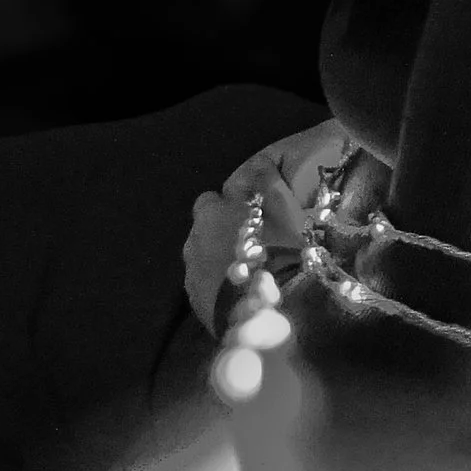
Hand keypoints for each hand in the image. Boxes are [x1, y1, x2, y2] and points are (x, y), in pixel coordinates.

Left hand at [183, 120, 358, 334]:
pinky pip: (208, 286)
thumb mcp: (279, 205)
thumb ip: (265, 180)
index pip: (210, 199)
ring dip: (222, 260)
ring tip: (252, 269)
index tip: (251, 212)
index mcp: (210, 214)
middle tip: (255, 240)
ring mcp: (191, 276)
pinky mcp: (196, 305)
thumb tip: (259, 159)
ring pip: (204, 259)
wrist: (262, 311)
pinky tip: (244, 291)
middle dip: (222, 232)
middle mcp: (192, 242)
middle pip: (203, 230)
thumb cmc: (275, 249)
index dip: (229, 204)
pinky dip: (222, 285)